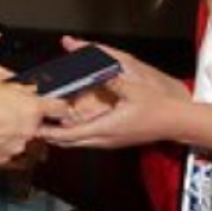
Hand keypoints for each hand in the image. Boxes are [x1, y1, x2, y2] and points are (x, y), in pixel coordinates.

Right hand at [0, 81, 69, 166]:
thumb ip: (22, 89)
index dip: (61, 107)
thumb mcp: (0, 85)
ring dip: (15, 134)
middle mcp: (30, 130)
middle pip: (39, 125)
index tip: (59, 108)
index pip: (61, 108)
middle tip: (11, 113)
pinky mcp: (5, 159)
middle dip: (29, 120)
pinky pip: (9, 151)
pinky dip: (3, 146)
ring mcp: (19, 147)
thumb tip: (31, 90)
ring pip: (24, 139)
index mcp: (33, 109)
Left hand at [38, 37, 190, 149]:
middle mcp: (105, 139)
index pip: (71, 136)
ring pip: (79, 143)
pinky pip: (89, 141)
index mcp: (106, 128)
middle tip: (35, 127)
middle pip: (71, 143)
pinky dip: (75, 136)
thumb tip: (93, 66)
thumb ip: (110, 77)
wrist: (176, 122)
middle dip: (52, 137)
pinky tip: (70, 127)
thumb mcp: (133, 88)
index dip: (51, 133)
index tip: (36, 129)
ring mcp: (110, 142)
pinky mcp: (115, 139)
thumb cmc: (158, 107)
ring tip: (48, 128)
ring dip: (63, 137)